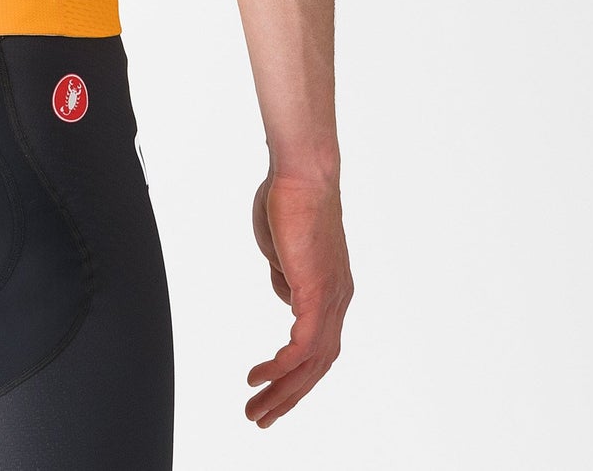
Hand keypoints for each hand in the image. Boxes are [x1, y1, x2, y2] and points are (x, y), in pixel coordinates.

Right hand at [245, 172, 352, 427]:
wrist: (302, 174)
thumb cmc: (289, 199)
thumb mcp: (281, 246)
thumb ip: (285, 273)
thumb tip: (285, 291)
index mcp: (331, 289)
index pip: (318, 344)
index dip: (296, 372)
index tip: (269, 386)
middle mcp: (337, 299)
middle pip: (317, 365)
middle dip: (288, 396)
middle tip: (260, 417)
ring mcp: (329, 298)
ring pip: (310, 363)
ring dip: (283, 391)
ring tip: (255, 410)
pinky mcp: (315, 292)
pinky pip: (302, 343)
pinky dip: (282, 366)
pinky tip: (262, 376)